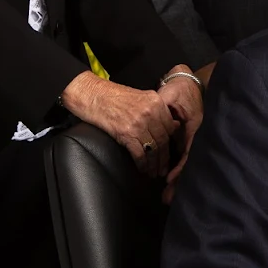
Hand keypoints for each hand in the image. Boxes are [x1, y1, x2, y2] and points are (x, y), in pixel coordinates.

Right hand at [60, 71, 177, 177]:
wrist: (93, 95)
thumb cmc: (114, 96)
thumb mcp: (141, 97)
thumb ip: (158, 110)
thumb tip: (174, 125)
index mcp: (156, 102)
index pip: (170, 127)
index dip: (171, 142)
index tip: (170, 151)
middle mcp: (150, 112)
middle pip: (164, 140)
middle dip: (164, 157)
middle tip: (164, 167)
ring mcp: (139, 123)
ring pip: (153, 149)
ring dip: (154, 164)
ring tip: (154, 172)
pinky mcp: (126, 133)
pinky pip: (139, 153)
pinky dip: (142, 164)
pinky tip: (142, 169)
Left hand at [159, 62, 212, 204]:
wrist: (188, 81)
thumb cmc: (179, 88)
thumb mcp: (170, 95)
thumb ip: (163, 107)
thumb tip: (155, 118)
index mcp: (194, 125)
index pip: (188, 151)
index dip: (180, 166)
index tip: (169, 179)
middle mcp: (195, 134)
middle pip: (188, 162)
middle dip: (179, 181)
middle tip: (168, 197)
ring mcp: (192, 137)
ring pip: (186, 161)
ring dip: (178, 178)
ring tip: (168, 195)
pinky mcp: (187, 138)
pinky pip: (183, 156)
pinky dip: (177, 168)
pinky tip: (170, 179)